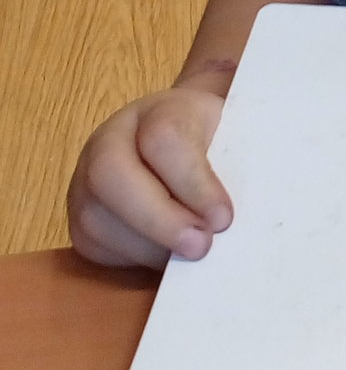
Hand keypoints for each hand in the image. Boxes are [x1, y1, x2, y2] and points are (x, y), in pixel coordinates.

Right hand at [68, 86, 232, 270]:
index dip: (193, 183)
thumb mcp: (238, 141)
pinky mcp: (80, 216)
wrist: (186, 145)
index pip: (164, 139)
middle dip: (157, 219)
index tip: (223, 218)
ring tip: (187, 256)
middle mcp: (112, 137)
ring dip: (147, 247)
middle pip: (110, 172)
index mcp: (160, 110)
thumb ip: (241, 166)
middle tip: (199, 247)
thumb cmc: (218, 147)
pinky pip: (94, 244)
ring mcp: (87, 176)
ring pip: (96, 217)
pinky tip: (163, 259)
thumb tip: (229, 217)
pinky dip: (131, 259)